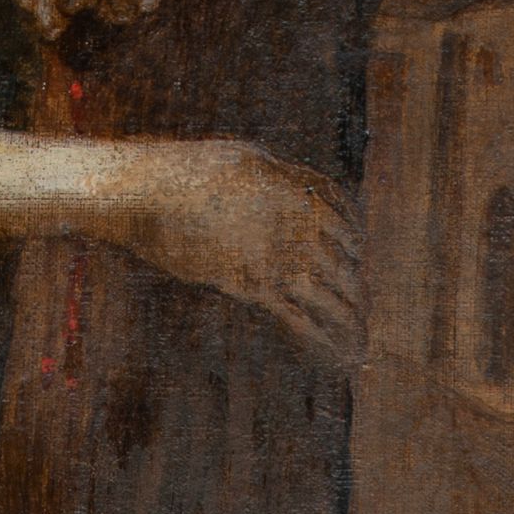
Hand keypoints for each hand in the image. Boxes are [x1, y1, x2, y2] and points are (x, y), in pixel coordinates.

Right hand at [117, 138, 360, 367]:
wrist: (149, 192)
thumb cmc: (190, 171)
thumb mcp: (244, 159)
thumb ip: (276, 178)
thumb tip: (295, 193)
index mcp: (296, 189)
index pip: (345, 216)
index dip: (355, 238)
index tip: (357, 256)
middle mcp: (295, 222)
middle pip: (345, 261)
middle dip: (357, 288)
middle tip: (363, 306)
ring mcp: (275, 254)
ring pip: (330, 295)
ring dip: (350, 322)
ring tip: (360, 344)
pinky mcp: (252, 285)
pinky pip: (300, 318)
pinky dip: (321, 339)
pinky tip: (333, 354)